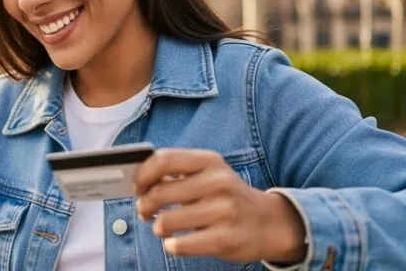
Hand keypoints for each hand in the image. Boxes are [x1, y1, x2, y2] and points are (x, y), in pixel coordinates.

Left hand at [133, 149, 306, 263]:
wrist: (270, 223)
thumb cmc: (228, 197)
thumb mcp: (209, 173)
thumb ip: (177, 172)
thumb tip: (138, 179)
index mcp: (209, 161)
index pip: (163, 160)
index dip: (142, 174)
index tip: (137, 186)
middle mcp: (218, 182)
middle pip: (160, 192)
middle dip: (144, 205)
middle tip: (144, 210)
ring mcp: (223, 211)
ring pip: (166, 221)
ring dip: (158, 227)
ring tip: (163, 228)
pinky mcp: (225, 239)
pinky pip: (180, 245)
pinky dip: (171, 245)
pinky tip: (175, 242)